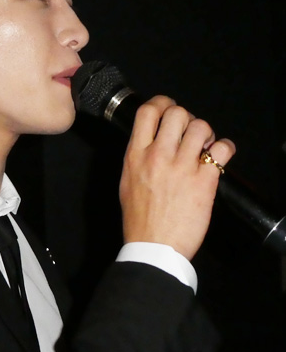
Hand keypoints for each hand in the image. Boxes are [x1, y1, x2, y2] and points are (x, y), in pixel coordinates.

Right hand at [119, 95, 235, 259]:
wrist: (154, 248)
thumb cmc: (139, 220)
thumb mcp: (126, 182)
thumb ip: (137, 157)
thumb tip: (150, 141)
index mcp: (135, 156)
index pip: (147, 112)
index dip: (161, 103)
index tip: (168, 108)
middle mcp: (158, 156)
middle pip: (177, 113)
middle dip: (187, 117)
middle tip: (189, 131)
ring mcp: (182, 168)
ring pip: (200, 126)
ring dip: (206, 132)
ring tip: (204, 145)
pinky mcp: (204, 182)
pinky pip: (222, 150)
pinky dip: (225, 148)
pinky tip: (220, 155)